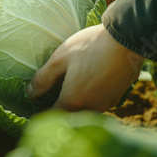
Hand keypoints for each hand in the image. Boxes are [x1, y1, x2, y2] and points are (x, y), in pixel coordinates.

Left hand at [26, 24, 143, 111]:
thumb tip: (29, 94)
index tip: (35, 107)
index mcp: (73, 100)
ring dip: (74, 107)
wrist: (127, 39)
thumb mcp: (60, 57)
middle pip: (69, 117)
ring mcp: (106, 104)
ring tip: (66, 93)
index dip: (42, 113)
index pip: (52, 116)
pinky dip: (88, 101)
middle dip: (57, 111)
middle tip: (47, 100)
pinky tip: (85, 87)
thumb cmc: (90, 46)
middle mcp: (90, 108)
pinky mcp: (117, 98)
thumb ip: (42, 78)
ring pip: (84, 112)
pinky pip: (97, 105)